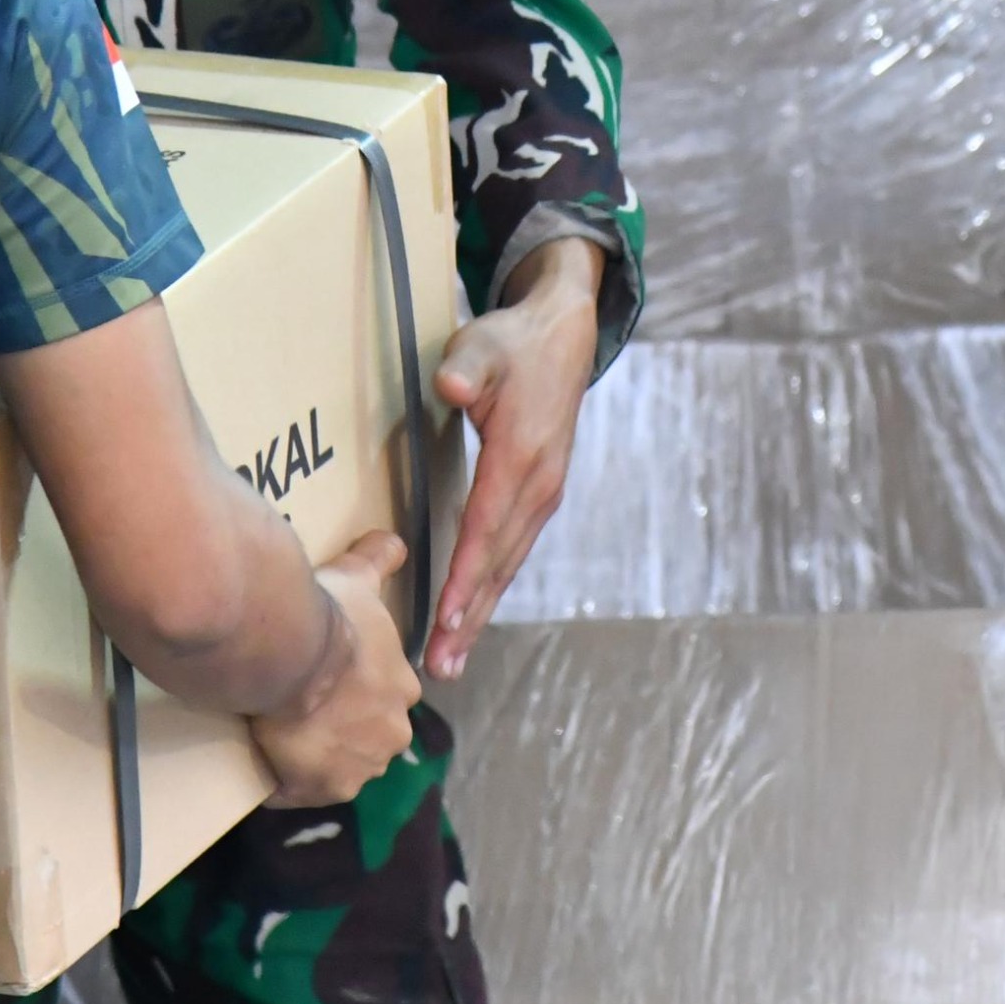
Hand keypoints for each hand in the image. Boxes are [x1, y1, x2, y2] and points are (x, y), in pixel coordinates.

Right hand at [251, 532, 419, 805]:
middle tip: (303, 710)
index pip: (384, 696)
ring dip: (317, 758)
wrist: (291, 654)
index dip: (358, 690)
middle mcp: (392, 733)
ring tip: (281, 735)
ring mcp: (360, 765)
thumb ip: (379, 559)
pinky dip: (286, 783)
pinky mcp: (324, 788)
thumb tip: (394, 541)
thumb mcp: (358, 578)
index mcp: (402, 688)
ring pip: (339, 766)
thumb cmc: (330, 615)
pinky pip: (301, 791)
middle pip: (367, 737)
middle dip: (342, 728)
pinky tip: (264, 764)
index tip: (331, 682)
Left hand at [424, 236, 601, 681]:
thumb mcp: (483, 345)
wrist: (563, 337)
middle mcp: (538, 485)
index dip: (464, 576)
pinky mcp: (540, 496)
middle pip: (498, 563)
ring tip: (452, 659)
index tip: (445, 618)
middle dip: (470, 617)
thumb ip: (465, 367)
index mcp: (520, 456)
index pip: (485, 527)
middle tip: (441, 666)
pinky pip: (512, 551)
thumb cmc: (513, 343)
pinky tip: (472, 614)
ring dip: (480, 613)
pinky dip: (491, 587)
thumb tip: (451, 387)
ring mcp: (543, 494)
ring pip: (507, 564)